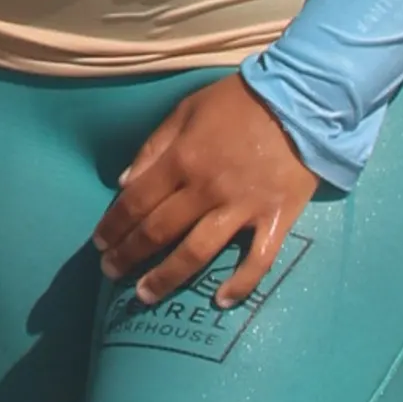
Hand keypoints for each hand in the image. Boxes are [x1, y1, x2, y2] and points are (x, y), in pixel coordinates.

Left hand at [97, 78, 317, 306]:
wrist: (302, 100)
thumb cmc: (239, 102)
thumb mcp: (186, 110)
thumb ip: (154, 147)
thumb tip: (124, 183)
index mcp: (182, 159)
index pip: (137, 201)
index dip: (113, 225)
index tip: (100, 243)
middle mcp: (206, 189)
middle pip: (159, 230)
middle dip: (129, 254)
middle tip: (110, 272)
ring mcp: (242, 208)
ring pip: (197, 252)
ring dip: (167, 277)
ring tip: (144, 295)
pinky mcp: (275, 219)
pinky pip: (257, 260)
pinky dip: (240, 284)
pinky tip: (221, 301)